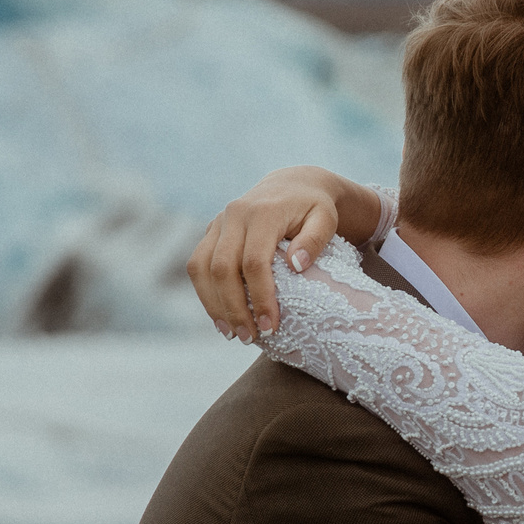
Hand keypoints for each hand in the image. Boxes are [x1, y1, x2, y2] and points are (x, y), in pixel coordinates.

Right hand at [187, 167, 376, 340]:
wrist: (292, 185)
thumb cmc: (314, 208)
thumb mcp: (326, 219)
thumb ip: (315, 240)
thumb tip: (297, 265)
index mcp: (263, 212)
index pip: (254, 262)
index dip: (260, 297)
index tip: (271, 325)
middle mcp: (234, 214)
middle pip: (223, 269)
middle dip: (234, 308)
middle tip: (250, 338)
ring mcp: (218, 222)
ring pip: (202, 268)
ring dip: (213, 305)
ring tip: (232, 334)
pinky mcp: (211, 231)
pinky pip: (197, 265)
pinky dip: (205, 293)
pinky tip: (220, 317)